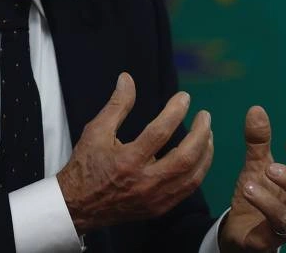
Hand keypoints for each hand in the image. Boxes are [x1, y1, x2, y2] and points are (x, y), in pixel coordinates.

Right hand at [56, 72, 213, 233]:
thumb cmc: (87, 165)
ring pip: (192, 176)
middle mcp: (144, 182)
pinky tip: (201, 156)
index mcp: (127, 161)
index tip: (184, 97)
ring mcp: (154, 198)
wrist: (77, 206)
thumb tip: (127, 78)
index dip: (176, 111)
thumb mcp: (96, 131)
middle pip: (185, 157)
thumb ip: (116, 105)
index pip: (160, 132)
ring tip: (208, 133)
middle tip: (205, 115)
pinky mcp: (159, 208)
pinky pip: (188, 189)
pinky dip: (199, 170)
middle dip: (200, 133)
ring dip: (205, 152)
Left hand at [219, 106, 285, 251]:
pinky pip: (271, 231)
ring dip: (269, 199)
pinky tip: (246, 196)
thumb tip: (256, 108)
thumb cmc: (256, 194)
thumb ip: (258, 141)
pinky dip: (259, 214)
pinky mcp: (269, 241)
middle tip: (270, 168)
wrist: (238, 229)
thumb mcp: (256, 165)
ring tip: (249, 185)